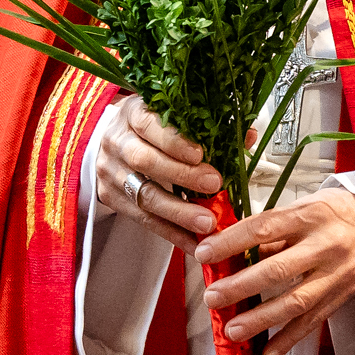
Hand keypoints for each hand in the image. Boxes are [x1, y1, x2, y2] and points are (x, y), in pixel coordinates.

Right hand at [93, 96, 223, 253]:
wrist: (109, 144)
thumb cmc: (146, 129)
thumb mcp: (169, 116)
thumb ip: (205, 126)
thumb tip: (246, 136)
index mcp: (132, 113)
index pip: (148, 124)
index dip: (174, 141)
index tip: (200, 154)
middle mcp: (117, 142)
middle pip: (145, 160)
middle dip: (182, 175)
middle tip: (213, 184)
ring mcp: (111, 172)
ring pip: (144, 195)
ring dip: (179, 212)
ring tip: (206, 222)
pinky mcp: (111, 198)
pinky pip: (144, 220)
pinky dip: (171, 232)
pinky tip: (192, 241)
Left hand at [196, 189, 354, 354]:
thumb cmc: (330, 213)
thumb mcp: (302, 207)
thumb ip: (270, 231)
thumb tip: (229, 252)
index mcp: (309, 215)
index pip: (263, 228)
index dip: (231, 242)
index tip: (204, 253)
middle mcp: (325, 245)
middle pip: (278, 269)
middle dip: (241, 286)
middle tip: (212, 297)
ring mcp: (337, 274)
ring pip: (296, 301)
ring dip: (261, 319)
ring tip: (232, 329)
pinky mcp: (343, 295)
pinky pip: (314, 321)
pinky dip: (289, 339)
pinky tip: (267, 353)